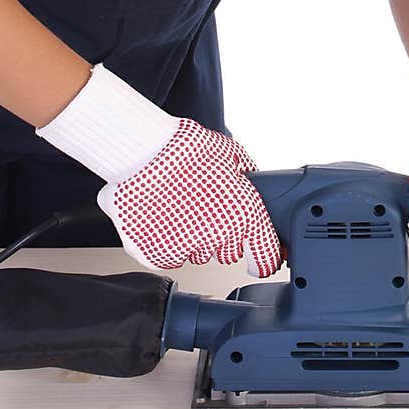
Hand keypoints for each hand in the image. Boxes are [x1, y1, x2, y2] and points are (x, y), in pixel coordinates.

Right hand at [36, 61, 281, 275]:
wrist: (143, 151)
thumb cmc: (185, 149)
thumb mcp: (231, 154)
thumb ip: (247, 177)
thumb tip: (253, 184)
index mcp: (245, 213)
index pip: (265, 257)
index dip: (263, 257)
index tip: (259, 259)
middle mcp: (219, 236)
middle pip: (227, 253)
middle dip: (220, 234)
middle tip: (203, 207)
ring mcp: (186, 248)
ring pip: (196, 253)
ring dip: (190, 237)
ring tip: (177, 205)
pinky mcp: (156, 254)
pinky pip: (167, 256)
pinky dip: (164, 240)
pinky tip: (160, 215)